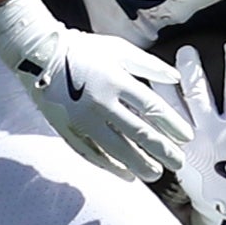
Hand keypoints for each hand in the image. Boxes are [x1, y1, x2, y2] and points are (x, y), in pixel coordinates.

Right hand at [0, 0, 188, 180]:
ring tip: (155, 174)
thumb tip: (176, 78)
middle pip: (139, 133)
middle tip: (178, 164)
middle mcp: (101, 102)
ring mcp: (83, 119)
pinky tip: (126, 175)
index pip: (152, 108)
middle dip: (162, 151)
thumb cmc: (83, 50)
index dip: (172, 125)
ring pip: (117, 149)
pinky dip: (111, 167)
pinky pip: (93, 154)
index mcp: (116, 80)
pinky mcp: (68, 130)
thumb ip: (149, 65)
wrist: (38, 55)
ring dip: (139, 164)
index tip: (186, 138)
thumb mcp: (118, 49)